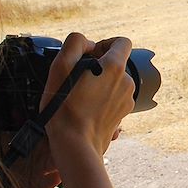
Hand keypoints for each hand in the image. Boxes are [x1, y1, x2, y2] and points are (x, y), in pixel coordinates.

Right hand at [40, 33, 135, 178]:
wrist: (75, 146)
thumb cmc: (64, 108)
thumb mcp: (61, 67)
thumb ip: (75, 44)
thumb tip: (89, 44)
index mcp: (115, 67)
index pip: (122, 42)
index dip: (104, 43)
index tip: (89, 55)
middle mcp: (127, 82)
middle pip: (116, 64)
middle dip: (98, 67)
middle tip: (77, 79)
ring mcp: (127, 100)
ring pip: (114, 83)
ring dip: (99, 85)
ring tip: (79, 98)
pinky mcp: (123, 115)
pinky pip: (112, 100)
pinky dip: (101, 101)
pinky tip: (85, 110)